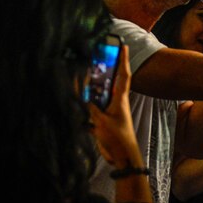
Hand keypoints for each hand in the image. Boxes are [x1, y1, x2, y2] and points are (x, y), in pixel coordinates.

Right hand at [88, 45, 139, 165]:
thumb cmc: (118, 138)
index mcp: (120, 98)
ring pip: (101, 92)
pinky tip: (78, 98)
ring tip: (84, 72)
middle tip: (98, 53)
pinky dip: (87, 101)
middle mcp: (116, 101)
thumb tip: (81, 94)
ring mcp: (110, 110)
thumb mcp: (102, 121)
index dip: (123, 59)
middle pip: (111, 80)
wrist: (122, 157)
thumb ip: (90, 107)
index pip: (123, 74)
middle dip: (106, 67)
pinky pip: (94, 106)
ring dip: (94, 84)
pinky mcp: (103, 119)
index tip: (123, 45)